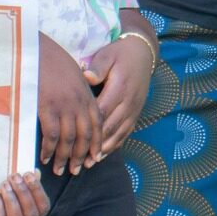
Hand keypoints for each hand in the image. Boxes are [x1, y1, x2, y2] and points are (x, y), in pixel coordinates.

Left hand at [0, 172, 49, 215]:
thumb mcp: (3, 189)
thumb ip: (19, 183)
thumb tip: (35, 172)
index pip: (43, 208)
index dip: (39, 191)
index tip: (29, 173)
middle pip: (33, 215)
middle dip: (25, 193)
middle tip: (15, 177)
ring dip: (13, 200)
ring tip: (4, 185)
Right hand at [38, 33, 103, 175]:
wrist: (37, 49)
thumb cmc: (52, 62)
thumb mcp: (73, 77)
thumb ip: (79, 95)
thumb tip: (77, 112)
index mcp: (87, 96)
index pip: (97, 125)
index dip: (96, 144)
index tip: (93, 159)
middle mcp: (79, 103)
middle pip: (85, 136)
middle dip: (81, 156)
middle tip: (75, 171)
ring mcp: (64, 106)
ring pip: (69, 139)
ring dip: (64, 157)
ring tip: (60, 170)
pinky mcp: (47, 107)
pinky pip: (51, 135)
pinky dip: (49, 149)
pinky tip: (45, 158)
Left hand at [82, 36, 153, 153]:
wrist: (143, 52)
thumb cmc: (120, 53)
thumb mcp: (108, 54)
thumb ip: (98, 66)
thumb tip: (87, 77)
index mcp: (120, 87)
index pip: (102, 111)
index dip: (89, 127)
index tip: (73, 140)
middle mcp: (129, 101)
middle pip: (110, 127)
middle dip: (94, 145)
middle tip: (77, 159)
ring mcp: (134, 108)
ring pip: (119, 133)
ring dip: (104, 149)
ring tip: (89, 163)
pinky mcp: (136, 112)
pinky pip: (126, 132)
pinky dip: (115, 145)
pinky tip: (103, 154)